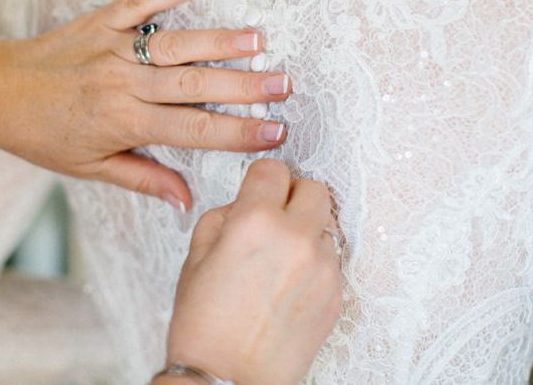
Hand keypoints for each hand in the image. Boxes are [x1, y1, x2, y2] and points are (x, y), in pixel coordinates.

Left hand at [0, 0, 290, 208]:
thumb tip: (187, 200)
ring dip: (219, 41)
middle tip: (285, 84)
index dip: (238, 132)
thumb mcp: (90, 168)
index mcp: (124, 122)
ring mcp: (113, 47)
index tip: (276, 132)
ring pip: (175, 45)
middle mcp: (123, 83)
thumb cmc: (41, 136)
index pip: (193, 130)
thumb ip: (143, 178)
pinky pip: (139, 2)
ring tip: (259, 41)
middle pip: (194, 84)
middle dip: (244, 86)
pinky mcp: (100, 20)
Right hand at [164, 158, 342, 384]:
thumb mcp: (196, 257)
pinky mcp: (337, 293)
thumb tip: (245, 203)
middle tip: (274, 220)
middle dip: (293, 197)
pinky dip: (315, 262)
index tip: (258, 191)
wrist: (228, 383)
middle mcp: (295, 236)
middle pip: (314, 188)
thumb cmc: (205, 325)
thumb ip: (224, 216)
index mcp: (255, 221)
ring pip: (325, 224)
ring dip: (306, 231)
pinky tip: (291, 286)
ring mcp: (322, 266)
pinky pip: (332, 259)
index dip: (262, 179)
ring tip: (281, 261)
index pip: (274, 169)